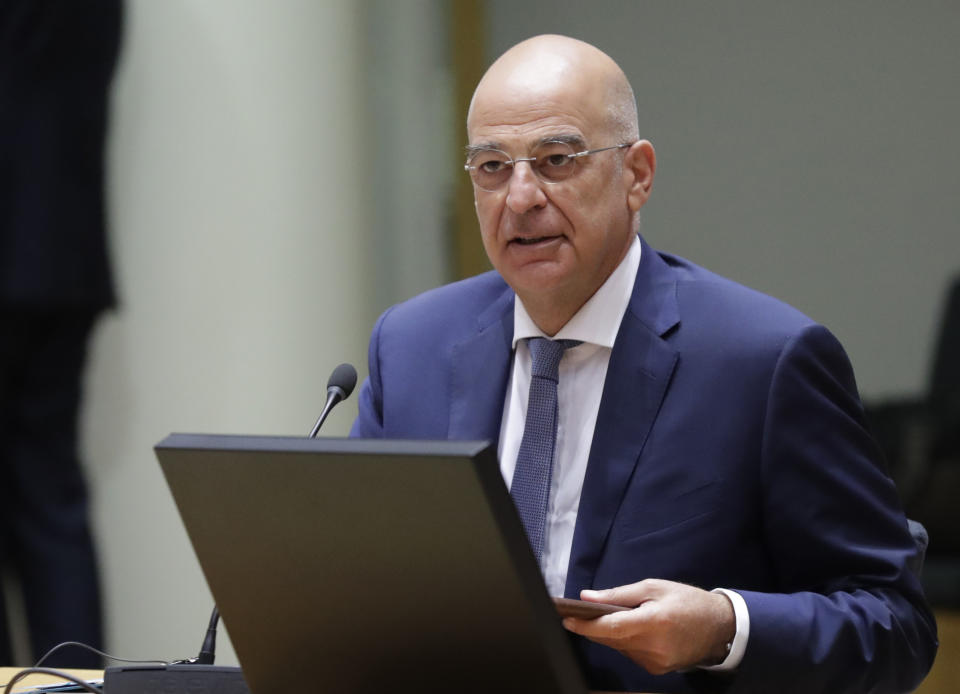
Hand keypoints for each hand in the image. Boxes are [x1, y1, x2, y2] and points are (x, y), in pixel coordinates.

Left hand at [561, 579, 735, 674]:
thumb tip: (588, 598)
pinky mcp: (657, 669)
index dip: (586, 625)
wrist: (718, 627)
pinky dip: (626, 642)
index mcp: (652, 622)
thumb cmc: (686, 601)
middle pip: (611, 639)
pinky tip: (634, 630)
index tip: (567, 619)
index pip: (610, 627)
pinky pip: (631, 654)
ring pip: (619, 648)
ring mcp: (655, 662)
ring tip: (617, 617)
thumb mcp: (653, 588)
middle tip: (582, 614)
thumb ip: (619, 594)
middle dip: (595, 627)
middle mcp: (653, 646)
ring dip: (612, 634)